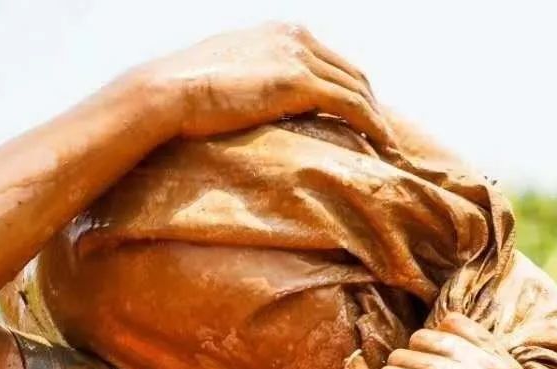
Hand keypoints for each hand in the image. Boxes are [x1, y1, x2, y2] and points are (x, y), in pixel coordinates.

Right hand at [128, 22, 392, 145]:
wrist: (167, 92)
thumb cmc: (186, 95)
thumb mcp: (228, 78)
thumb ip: (254, 81)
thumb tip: (256, 105)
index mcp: (280, 32)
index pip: (331, 61)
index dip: (352, 91)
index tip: (364, 119)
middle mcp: (295, 37)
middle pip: (352, 72)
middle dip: (372, 105)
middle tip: (385, 137)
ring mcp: (299, 56)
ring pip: (357, 89)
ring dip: (377, 119)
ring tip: (389, 149)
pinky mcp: (299, 82)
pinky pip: (351, 105)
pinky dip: (372, 126)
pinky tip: (381, 146)